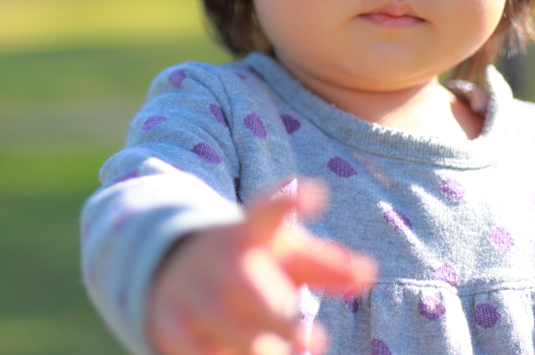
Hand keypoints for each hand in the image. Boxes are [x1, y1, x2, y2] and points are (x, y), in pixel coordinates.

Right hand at [146, 179, 375, 354]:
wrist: (169, 266)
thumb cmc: (247, 263)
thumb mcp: (281, 253)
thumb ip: (323, 264)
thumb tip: (366, 274)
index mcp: (248, 232)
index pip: (267, 212)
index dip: (289, 203)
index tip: (313, 194)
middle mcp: (217, 258)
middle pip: (254, 289)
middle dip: (282, 319)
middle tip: (310, 341)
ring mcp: (191, 290)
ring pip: (234, 332)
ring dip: (265, 351)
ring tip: (285, 354)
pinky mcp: (168, 321)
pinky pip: (203, 354)